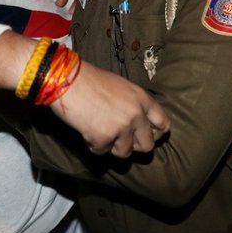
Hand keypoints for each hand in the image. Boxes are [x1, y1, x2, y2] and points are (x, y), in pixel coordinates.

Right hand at [52, 61, 169, 157]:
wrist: (68, 79)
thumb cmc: (90, 80)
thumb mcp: (121, 86)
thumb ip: (134, 104)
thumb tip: (140, 124)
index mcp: (142, 98)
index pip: (163, 124)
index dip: (156, 134)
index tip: (147, 136)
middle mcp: (136, 114)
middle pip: (147, 145)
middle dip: (133, 145)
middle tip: (120, 139)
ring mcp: (121, 127)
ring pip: (125, 152)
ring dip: (111, 146)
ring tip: (99, 130)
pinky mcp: (104, 138)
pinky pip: (102, 152)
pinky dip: (93, 145)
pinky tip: (86, 129)